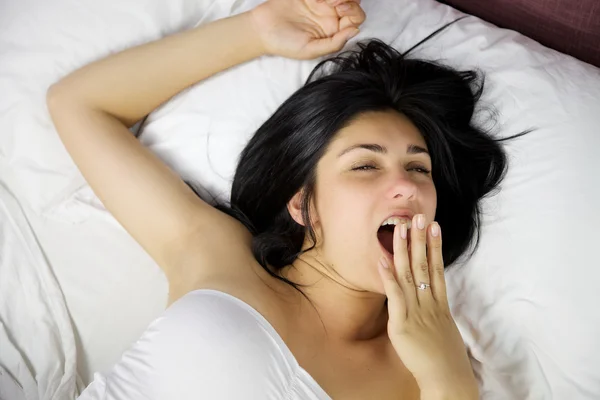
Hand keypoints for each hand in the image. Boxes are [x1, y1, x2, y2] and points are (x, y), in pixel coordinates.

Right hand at [249, 0, 364, 59]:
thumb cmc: (284, 44)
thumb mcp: (311, 50)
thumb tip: (355, 31)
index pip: (355, 19)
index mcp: (333, 31)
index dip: (353, 12)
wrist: (262, 29)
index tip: (340, 9)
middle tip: (334, 1)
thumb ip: (334, 44)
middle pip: (353, 2)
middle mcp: (330, 16)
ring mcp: (321, 3)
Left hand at [378, 215, 478, 398]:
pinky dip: (388, 277)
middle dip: (421, 239)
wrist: (448, 378)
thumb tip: (429, 300)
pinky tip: (382, 259)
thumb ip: (435, 312)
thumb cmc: (445, 358)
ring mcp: (416, 311)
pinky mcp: (403, 323)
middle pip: (425, 265)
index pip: (438, 268)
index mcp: (440, 304)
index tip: (434, 226)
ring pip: (410, 274)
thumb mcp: (444, 330)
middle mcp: (429, 303)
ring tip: (400, 228)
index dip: (436, 246)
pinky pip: (395, 295)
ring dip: (404, 249)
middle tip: (418, 216)